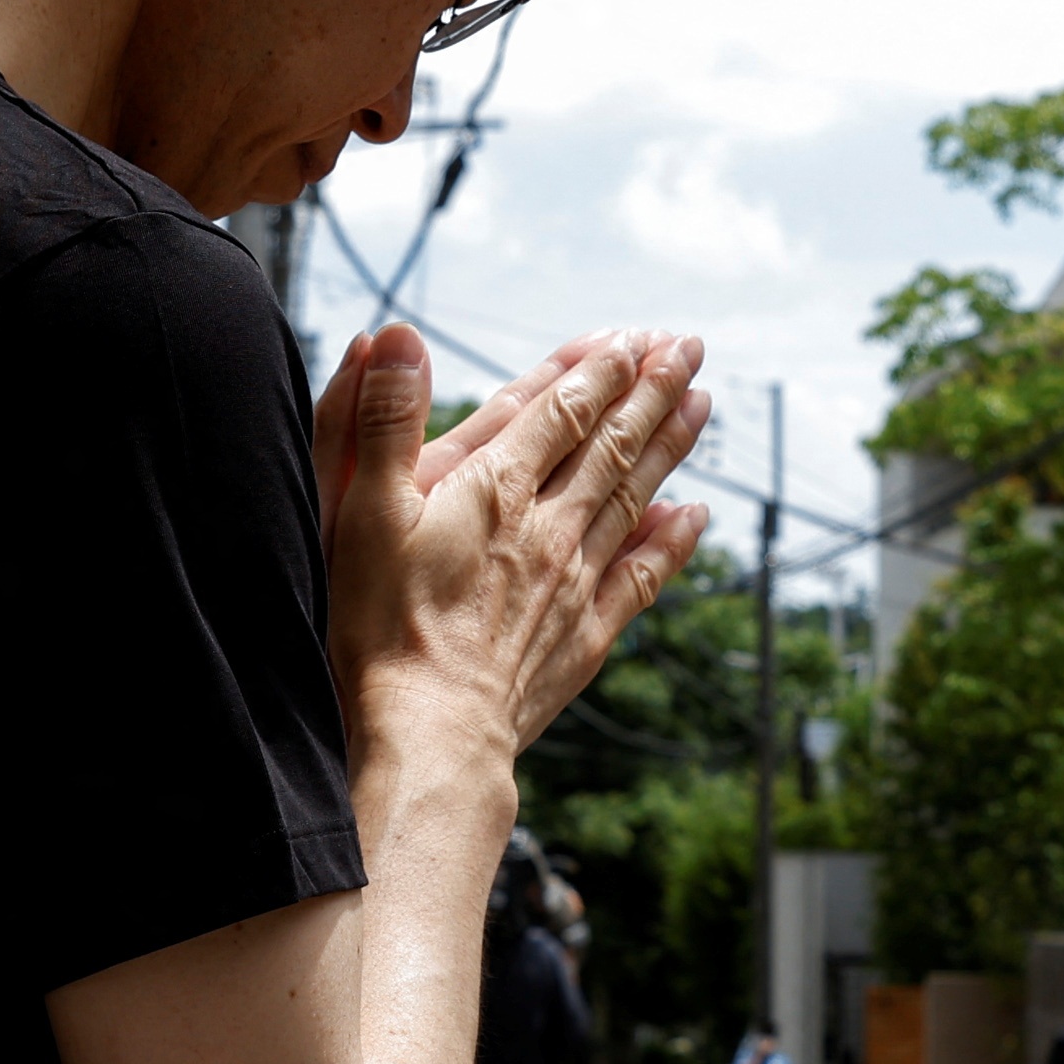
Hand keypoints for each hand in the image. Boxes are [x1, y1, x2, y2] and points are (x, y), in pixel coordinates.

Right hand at [311, 321, 712, 761]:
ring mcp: (575, 581)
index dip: (600, 369)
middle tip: (690, 348)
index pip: (562, 411)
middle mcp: (549, 526)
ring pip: (635, 496)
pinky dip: (672, 542)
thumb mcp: (360, 509)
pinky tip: (694, 516)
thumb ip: (379, 419)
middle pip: (612, 443)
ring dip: (671, 446)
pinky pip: (642, 576)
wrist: (429, 730)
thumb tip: (397, 334)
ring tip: (703, 403)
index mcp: (496, 489)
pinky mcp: (585, 635)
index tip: (635, 336)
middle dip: (653, 390)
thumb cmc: (381, 624)